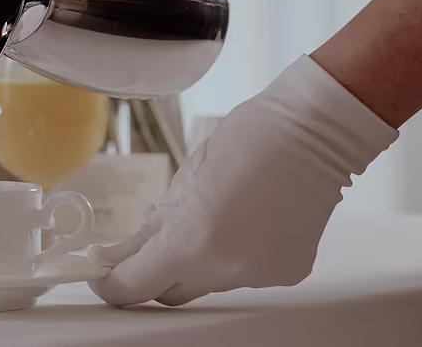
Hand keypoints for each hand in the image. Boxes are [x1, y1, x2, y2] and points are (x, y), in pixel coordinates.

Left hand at [88, 56, 397, 306]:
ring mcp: (259, 275)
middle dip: (155, 270)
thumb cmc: (254, 138)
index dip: (113, 282)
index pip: (135, 285)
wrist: (318, 132)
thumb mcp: (187, 176)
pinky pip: (245, 273)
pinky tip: (250, 219)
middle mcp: (227, 268)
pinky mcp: (285, 272)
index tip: (104, 273)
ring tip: (218, 212)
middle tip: (151, 242)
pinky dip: (238, 253)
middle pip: (171, 290)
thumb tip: (131, 248)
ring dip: (201, 258)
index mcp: (193, 241)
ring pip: (210, 280)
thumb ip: (158, 220)